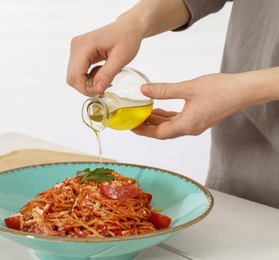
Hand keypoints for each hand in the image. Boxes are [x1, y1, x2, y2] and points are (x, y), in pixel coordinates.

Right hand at [66, 18, 142, 95]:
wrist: (129, 27)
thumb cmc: (127, 38)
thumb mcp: (121, 58)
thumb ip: (107, 74)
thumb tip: (96, 90)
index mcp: (85, 45)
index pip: (75, 75)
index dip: (85, 88)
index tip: (100, 91)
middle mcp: (76, 45)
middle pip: (71, 77)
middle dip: (86, 86)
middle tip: (103, 86)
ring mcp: (76, 48)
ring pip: (74, 75)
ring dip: (88, 81)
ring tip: (104, 75)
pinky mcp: (79, 51)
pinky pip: (78, 71)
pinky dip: (88, 76)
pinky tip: (100, 71)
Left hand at [132, 73, 250, 138]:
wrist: (243, 90)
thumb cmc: (220, 89)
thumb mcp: (188, 88)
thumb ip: (164, 90)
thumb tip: (144, 90)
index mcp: (186, 125)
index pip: (159, 133)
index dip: (143, 131)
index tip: (131, 127)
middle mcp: (190, 129)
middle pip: (163, 132)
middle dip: (147, 127)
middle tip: (133, 121)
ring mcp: (195, 125)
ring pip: (170, 126)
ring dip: (156, 121)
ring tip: (142, 114)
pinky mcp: (199, 119)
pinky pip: (178, 122)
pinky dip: (167, 117)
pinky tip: (159, 109)